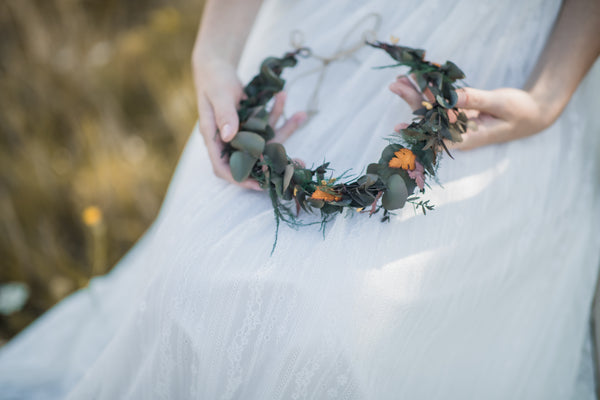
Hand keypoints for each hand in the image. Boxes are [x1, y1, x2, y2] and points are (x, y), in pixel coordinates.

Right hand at [192, 58, 306, 189]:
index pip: (223, 168)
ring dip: (284, 131)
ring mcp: (242, 133)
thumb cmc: (213, 80)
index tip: (260, 184)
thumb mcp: (219, 95)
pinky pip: (269, 126)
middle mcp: (229, 140)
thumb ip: (224, 114)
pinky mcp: (252, 124)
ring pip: (265, 142)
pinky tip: (294, 107)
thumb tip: (230, 136)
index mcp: (214, 138)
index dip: (240, 178)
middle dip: (274, 162)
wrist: (216, 67)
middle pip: (250, 160)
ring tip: (301, 116)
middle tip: (297, 163)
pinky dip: (282, 117)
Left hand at [389, 76, 551, 150]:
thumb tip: (450, 97)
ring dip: (417, 94)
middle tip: (395, 84)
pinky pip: (441, 102)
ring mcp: (458, 123)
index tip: (398, 127)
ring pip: (432, 109)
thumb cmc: (520, 112)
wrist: (533, 113)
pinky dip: (431, 90)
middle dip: (412, 101)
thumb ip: (475, 100)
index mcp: (468, 138)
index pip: (437, 138)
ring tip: (399, 79)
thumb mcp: (499, 104)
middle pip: (429, 119)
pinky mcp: (459, 113)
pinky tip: (417, 78)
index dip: (417, 132)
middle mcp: (458, 133)